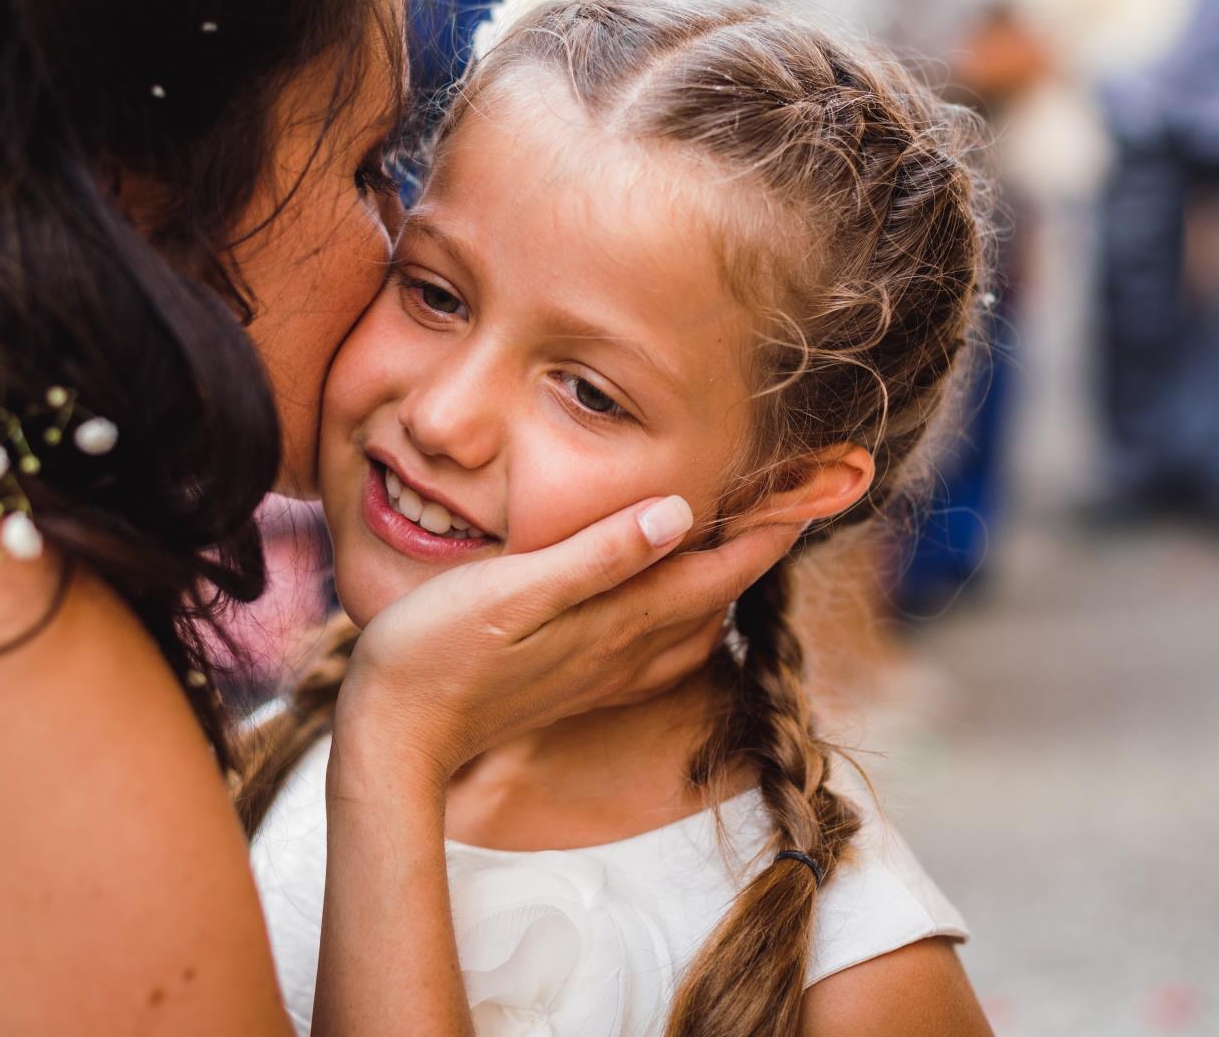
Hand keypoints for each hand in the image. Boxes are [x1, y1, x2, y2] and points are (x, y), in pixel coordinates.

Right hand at [334, 496, 797, 793]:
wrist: (393, 740)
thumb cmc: (438, 654)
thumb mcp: (514, 591)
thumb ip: (599, 554)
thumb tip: (681, 512)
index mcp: (618, 620)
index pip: (721, 567)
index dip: (775, 522)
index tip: (824, 478)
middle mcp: (624, 652)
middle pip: (721, 595)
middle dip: (765, 544)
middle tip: (800, 493)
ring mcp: (601, 674)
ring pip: (695, 626)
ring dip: (728, 580)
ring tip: (747, 535)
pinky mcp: (575, 685)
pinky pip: (660, 648)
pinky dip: (688, 614)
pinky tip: (673, 601)